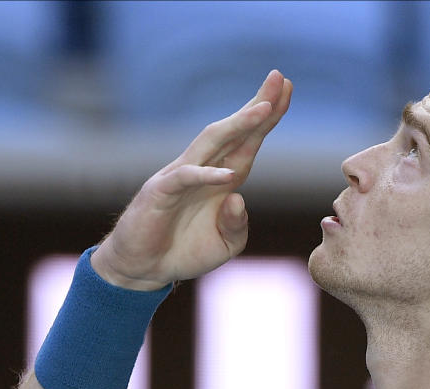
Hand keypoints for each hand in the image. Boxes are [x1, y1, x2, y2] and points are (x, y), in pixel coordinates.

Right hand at [91, 70, 292, 289]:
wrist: (143, 269)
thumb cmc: (184, 252)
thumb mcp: (225, 244)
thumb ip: (238, 224)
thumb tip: (237, 197)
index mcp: (221, 180)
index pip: (247, 142)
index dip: (267, 118)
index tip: (287, 90)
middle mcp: (202, 170)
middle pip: (232, 131)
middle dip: (257, 106)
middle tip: (279, 78)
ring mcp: (179, 178)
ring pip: (211, 143)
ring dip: (237, 125)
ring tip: (263, 109)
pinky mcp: (160, 193)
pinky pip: (186, 178)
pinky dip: (207, 175)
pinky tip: (230, 174)